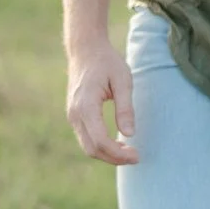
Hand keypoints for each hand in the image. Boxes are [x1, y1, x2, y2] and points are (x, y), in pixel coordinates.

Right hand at [66, 39, 137, 164]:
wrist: (86, 50)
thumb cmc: (107, 62)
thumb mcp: (123, 80)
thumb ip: (125, 108)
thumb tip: (130, 134)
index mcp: (86, 106)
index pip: (100, 140)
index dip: (118, 153)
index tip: (137, 155)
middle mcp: (75, 114)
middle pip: (92, 149)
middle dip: (114, 158)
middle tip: (136, 157)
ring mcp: (72, 116)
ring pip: (87, 147)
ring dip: (108, 155)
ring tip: (130, 152)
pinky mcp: (74, 116)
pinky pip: (86, 138)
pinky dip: (101, 146)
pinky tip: (118, 144)